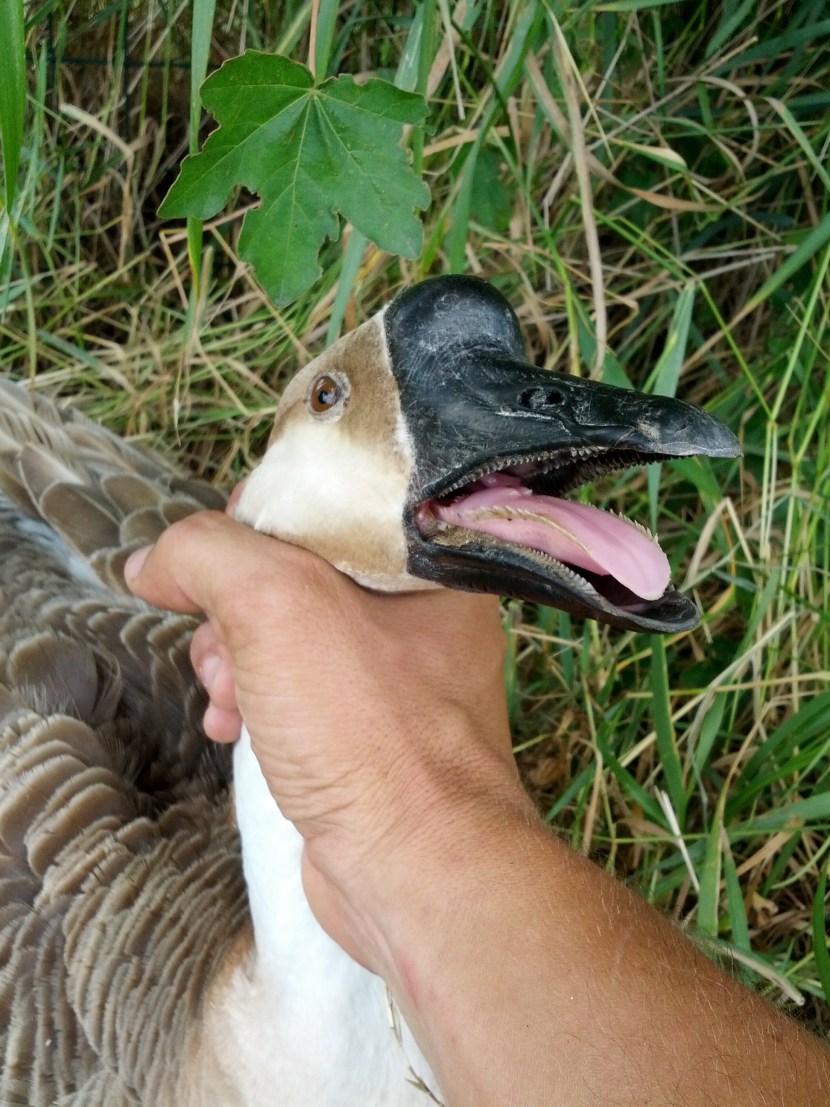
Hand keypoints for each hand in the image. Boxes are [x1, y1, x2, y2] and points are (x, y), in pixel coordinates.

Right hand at [125, 510, 525, 967]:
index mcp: (425, 561)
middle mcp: (421, 612)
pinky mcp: (369, 731)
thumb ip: (207, 554)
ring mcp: (396, 677)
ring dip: (234, 658)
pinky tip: (233, 730)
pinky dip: (254, 700)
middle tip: (223, 647)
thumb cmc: (368, 730)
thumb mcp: (277, 605)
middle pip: (295, 571)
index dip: (257, 517)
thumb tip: (153, 561)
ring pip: (286, 634)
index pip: (327, 501)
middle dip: (234, 606)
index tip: (215, 554)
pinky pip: (296, 689)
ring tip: (227, 698)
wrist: (415, 869)